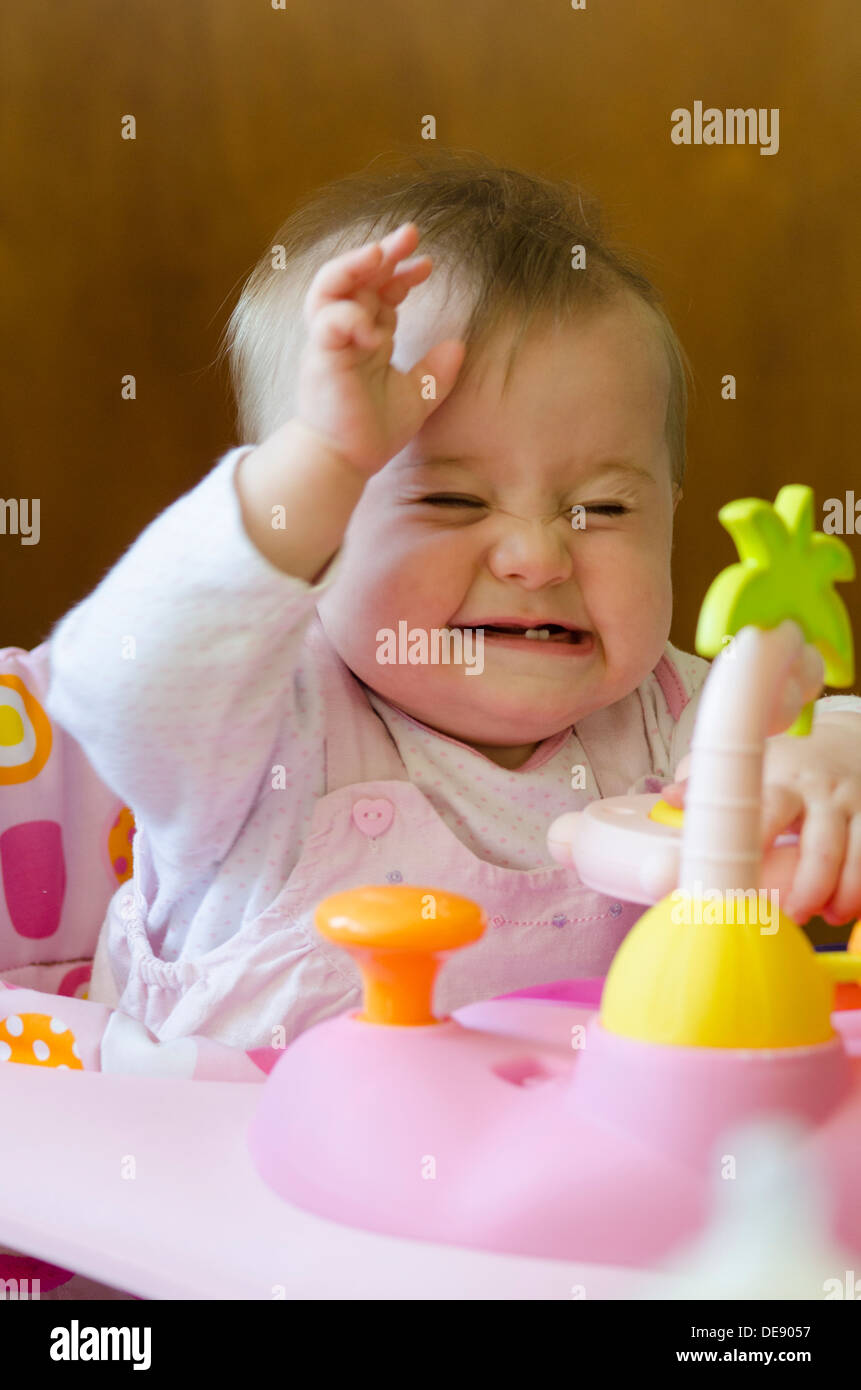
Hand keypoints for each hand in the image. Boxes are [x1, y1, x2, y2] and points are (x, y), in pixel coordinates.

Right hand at [295, 222, 464, 475]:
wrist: (346, 462)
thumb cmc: (373, 431)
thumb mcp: (418, 396)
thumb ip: (437, 371)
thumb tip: (458, 346)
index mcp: (367, 335)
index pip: (381, 289)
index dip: (402, 272)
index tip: (428, 264)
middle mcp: (347, 332)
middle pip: (358, 276)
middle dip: (382, 251)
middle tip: (410, 234)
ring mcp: (330, 342)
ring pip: (329, 285)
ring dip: (353, 264)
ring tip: (379, 253)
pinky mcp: (321, 358)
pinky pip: (327, 323)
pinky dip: (349, 317)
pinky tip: (377, 331)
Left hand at [663, 714, 860, 923]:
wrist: (845, 742)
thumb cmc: (785, 763)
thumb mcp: (748, 761)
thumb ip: (707, 779)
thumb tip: (671, 797)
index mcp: (783, 781)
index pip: (771, 809)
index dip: (758, 838)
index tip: (740, 870)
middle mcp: (823, 794)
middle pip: (823, 845)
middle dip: (809, 886)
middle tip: (792, 914)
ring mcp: (855, 807)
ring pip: (858, 854)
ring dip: (845, 893)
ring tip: (828, 916)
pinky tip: (850, 908)